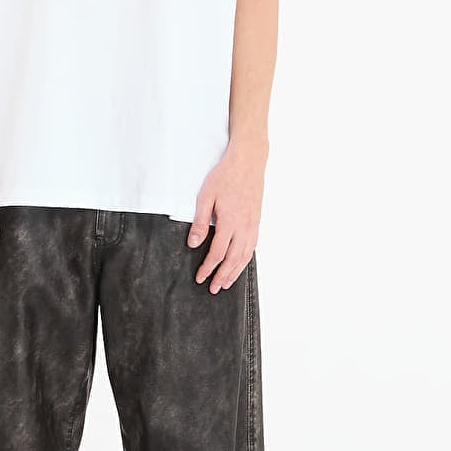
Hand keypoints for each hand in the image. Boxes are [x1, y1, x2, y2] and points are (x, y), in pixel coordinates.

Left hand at [188, 137, 265, 291]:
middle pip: (233, 259)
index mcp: (229, 221)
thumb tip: (193, 243)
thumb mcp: (206, 196)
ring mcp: (253, 225)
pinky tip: (240, 265)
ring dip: (235, 272)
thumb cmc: (225, 176)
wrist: (248, 161)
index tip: (200, 277)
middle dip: (222, 276)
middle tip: (213, 289)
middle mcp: (244, 226)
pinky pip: (252, 246)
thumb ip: (200, 222)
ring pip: (245, 255)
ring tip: (226, 284)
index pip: (217, 253)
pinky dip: (245, 260)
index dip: (208, 268)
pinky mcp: (257, 221)